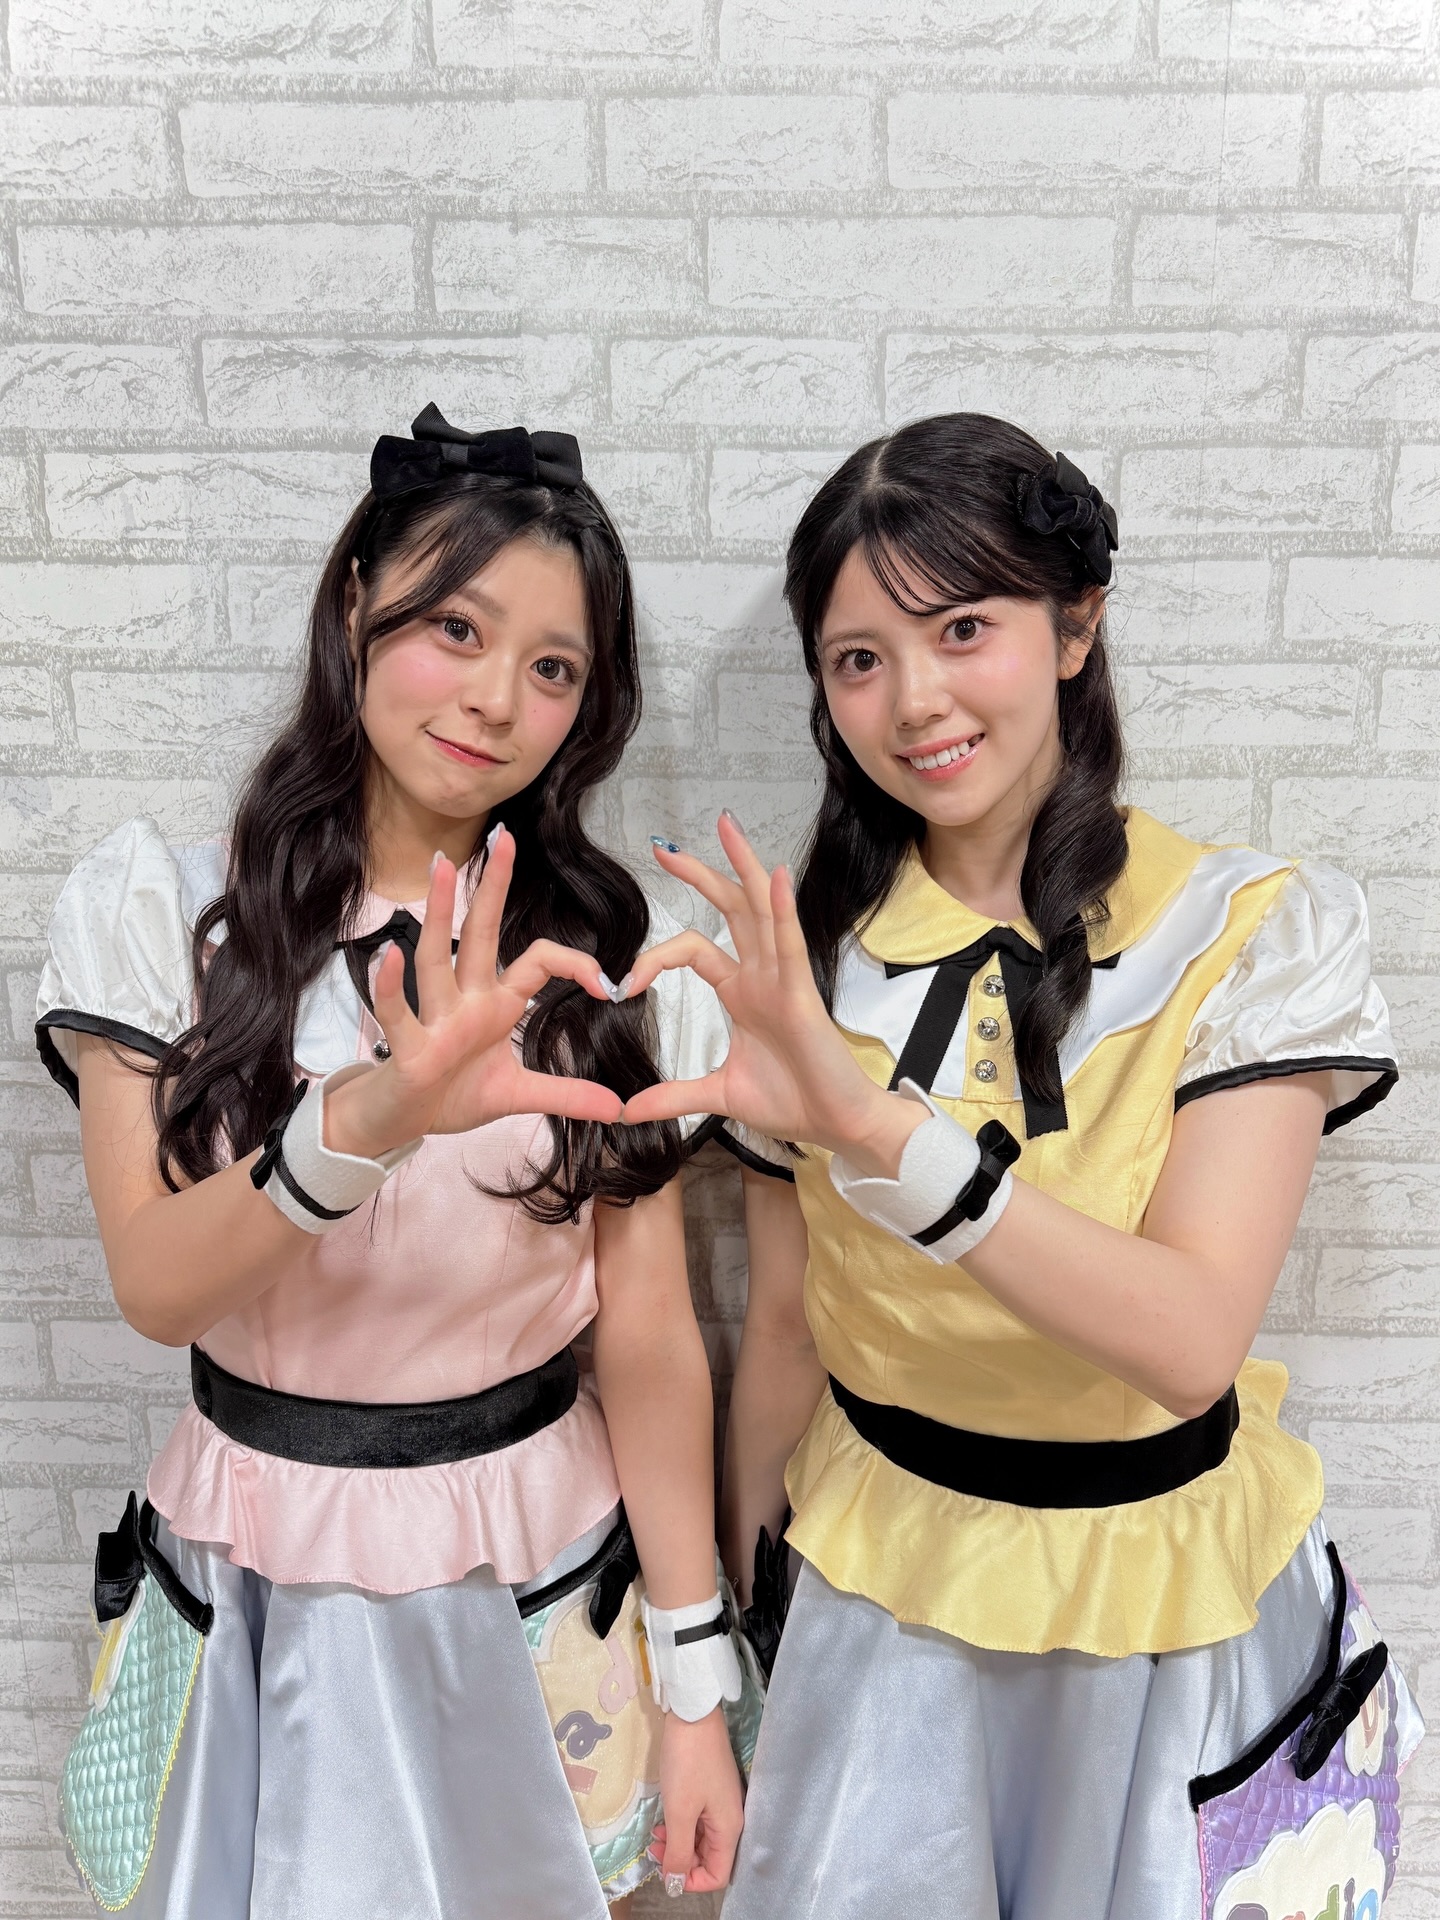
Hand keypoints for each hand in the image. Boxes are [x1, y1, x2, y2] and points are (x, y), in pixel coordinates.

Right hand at [324, 828, 622, 1158]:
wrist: (401, 1123)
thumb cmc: (452, 1095)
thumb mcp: (518, 1095)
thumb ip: (565, 1094)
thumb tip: (617, 1108)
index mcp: (494, 1004)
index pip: (538, 963)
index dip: (574, 964)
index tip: (608, 987)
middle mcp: (464, 1000)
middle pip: (481, 933)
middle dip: (493, 887)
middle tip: (505, 838)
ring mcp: (433, 1019)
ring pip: (435, 959)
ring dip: (439, 914)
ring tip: (440, 867)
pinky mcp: (406, 1048)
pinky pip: (396, 1011)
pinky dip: (390, 985)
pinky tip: (388, 954)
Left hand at [620, 815, 922, 1173]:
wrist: (833, 1124)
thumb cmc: (791, 1101)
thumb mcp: (717, 1095)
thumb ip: (673, 1096)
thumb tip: (626, 1111)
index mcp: (741, 992)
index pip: (692, 950)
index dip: (655, 956)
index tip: (624, 984)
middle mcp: (761, 975)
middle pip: (729, 909)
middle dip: (698, 874)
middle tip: (662, 847)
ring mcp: (782, 979)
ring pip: (761, 910)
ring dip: (744, 867)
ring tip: (726, 826)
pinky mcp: (801, 993)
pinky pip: (791, 943)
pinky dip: (782, 910)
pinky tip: (776, 877)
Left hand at [648, 1707, 742, 1895]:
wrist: (693, 1712)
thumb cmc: (688, 1763)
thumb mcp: (680, 1811)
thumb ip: (679, 1851)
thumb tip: (675, 1882)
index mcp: (729, 1828)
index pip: (717, 1874)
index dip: (691, 1881)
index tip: (666, 1870)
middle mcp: (730, 1819)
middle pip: (709, 1858)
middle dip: (681, 1860)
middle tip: (654, 1848)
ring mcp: (720, 1803)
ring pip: (701, 1840)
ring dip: (678, 1843)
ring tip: (654, 1835)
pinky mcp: (710, 1789)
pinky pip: (698, 1821)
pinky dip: (681, 1826)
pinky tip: (663, 1820)